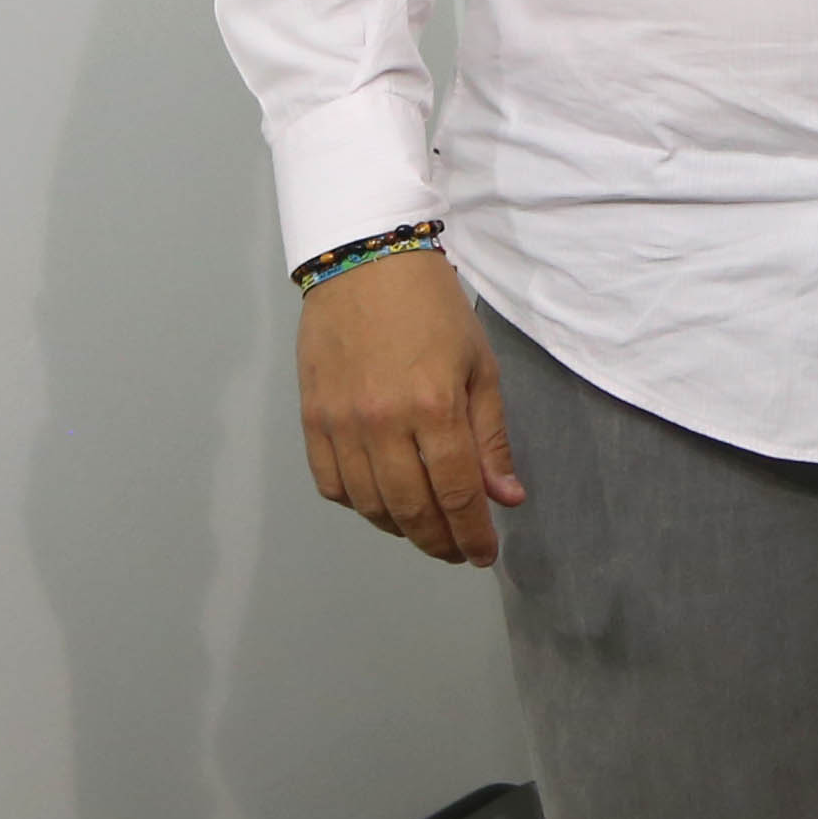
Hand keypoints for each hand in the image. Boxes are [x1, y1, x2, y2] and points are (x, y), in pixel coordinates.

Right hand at [300, 251, 525, 564]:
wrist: (366, 264)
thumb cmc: (434, 311)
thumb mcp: (479, 368)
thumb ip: (490, 439)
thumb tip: (505, 498)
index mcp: (434, 407)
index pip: (457, 494)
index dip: (472, 534)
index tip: (484, 555)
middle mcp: (383, 423)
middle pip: (411, 510)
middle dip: (439, 542)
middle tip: (458, 551)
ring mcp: (341, 424)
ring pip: (369, 505)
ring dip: (400, 528)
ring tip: (426, 529)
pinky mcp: (312, 420)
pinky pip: (331, 484)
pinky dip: (358, 504)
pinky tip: (381, 502)